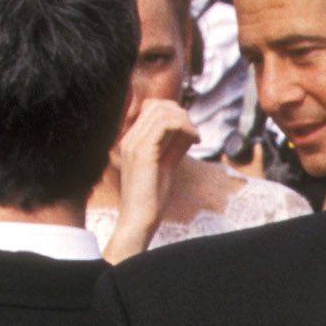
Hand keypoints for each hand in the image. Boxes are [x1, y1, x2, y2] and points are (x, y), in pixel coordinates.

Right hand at [105, 96, 195, 259]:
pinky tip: (194, 139)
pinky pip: (166, 124)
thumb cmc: (151, 199)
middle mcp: (130, 138)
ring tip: (195, 137)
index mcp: (132, 140)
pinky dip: (185, 127)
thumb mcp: (166, 166)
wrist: (139, 220)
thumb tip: (188, 131)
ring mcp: (135, 143)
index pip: (152, 109)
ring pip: (162, 111)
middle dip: (182, 115)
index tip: (190, 132)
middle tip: (194, 134)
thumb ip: (174, 147)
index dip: (175, 114)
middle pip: (157, 106)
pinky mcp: (144, 151)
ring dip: (185, 120)